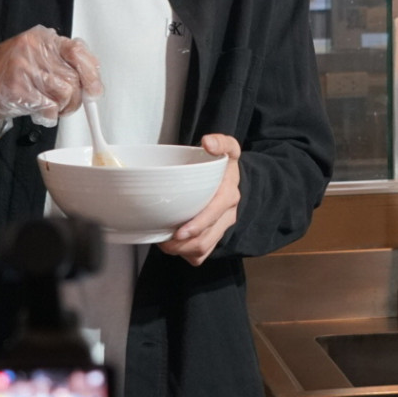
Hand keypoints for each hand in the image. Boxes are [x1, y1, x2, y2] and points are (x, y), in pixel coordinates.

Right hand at [0, 26, 102, 151]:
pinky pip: (49, 107)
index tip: (94, 91)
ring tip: (50, 108)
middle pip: (74, 78)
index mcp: (42, 39)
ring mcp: (24, 68)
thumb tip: (92, 83)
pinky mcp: (17, 89)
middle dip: (75, 99)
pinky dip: (49, 116)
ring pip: (65, 93)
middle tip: (66, 105)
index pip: (78, 51)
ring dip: (62, 108)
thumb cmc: (7, 75)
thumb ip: (62, 64)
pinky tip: (39, 113)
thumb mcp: (36, 59)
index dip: (91, 74)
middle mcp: (34, 49)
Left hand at [158, 134, 240, 265]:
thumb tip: (208, 142)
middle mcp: (228, 213)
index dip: (198, 225)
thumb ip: (220, 141)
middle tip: (164, 241)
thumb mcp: (227, 148)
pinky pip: (202, 255)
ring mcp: (222, 227)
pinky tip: (176, 246)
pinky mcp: (215, 237)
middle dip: (183, 244)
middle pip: (206, 238)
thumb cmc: (222, 165)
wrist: (233, 180)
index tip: (179, 231)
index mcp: (229, 193)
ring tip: (165, 243)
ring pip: (203, 249)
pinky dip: (187, 254)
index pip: (215, 213)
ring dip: (182, 250)